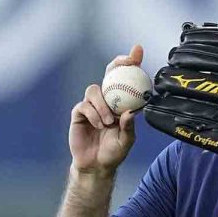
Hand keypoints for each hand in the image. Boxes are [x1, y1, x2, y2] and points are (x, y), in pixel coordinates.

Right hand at [69, 45, 143, 174]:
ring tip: (107, 122)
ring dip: (102, 105)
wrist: (95, 165)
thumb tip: (131, 112)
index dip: (131, 62)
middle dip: (118, 63)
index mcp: (121, 102)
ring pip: (94, 90)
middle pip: (109, 73)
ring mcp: (91, 104)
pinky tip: (98, 125)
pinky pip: (84, 106)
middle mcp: (106, 99)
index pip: (126, 78)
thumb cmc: (114, 152)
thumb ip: (128, 127)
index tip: (138, 51)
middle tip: (126, 62)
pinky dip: (93, 114)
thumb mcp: (126, 141)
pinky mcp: (79, 112)